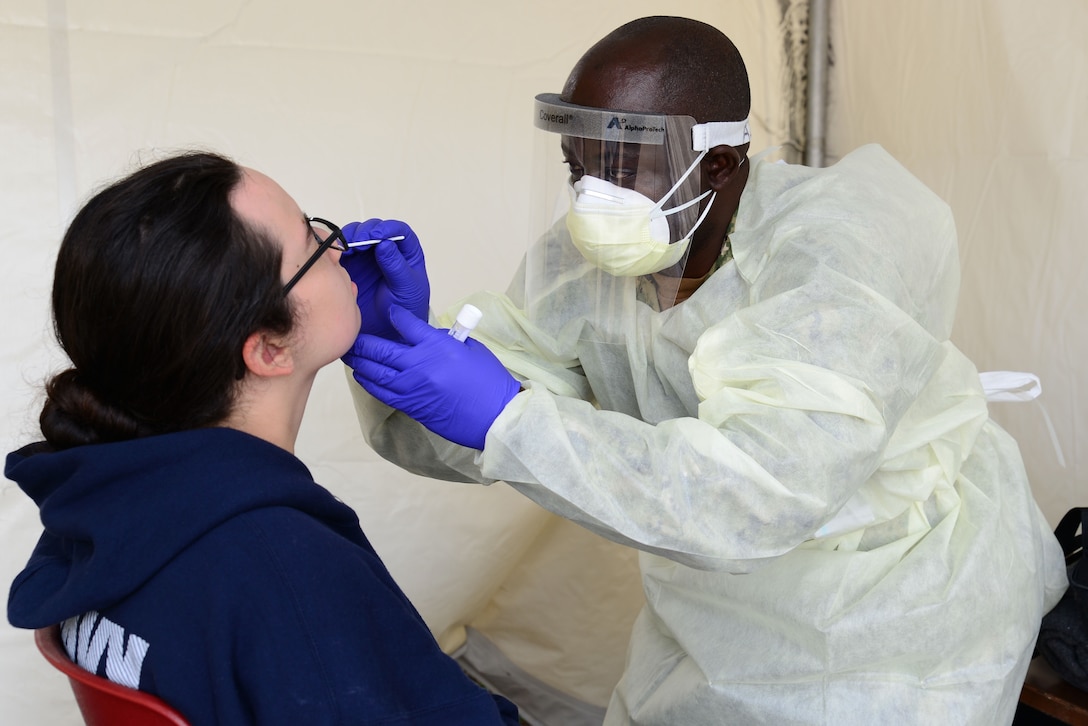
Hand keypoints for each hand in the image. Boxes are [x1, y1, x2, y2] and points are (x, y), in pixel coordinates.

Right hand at [339, 218, 429, 339]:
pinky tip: (338, 257)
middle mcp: (386, 251)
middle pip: (375, 230)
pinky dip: (338, 250)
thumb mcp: (406, 288)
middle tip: (359, 243)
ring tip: (348, 251)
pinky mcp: (350, 265)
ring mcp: (367, 257)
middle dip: (366, 232)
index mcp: (407, 253)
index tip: (378, 236)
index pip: (399, 232)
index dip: (388, 229)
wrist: (388, 332)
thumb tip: (385, 244)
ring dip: (350, 239)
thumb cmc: (405, 310)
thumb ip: (396, 266)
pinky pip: (342, 251)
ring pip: (356, 236)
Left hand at [343, 305, 519, 449]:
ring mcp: (411, 387)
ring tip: (350, 355)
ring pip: (373, 372)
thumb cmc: (489, 381)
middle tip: (350, 335)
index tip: (389, 311)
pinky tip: (363, 376)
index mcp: (436, 345)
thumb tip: (427, 338)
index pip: (405, 323)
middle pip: (379, 349)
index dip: (394, 314)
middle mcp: (418, 365)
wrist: (494, 415)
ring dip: (359, 362)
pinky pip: (381, 392)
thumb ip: (445, 341)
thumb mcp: (470, 349)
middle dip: (362, 341)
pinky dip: (369, 382)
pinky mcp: (410, 406)